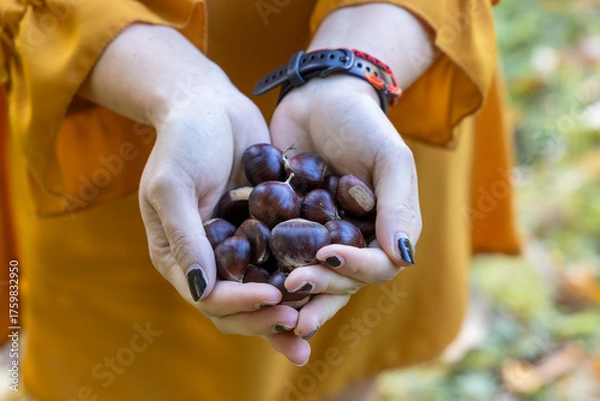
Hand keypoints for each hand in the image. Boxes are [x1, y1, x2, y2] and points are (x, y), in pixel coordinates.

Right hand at [138, 72, 310, 364]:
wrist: (210, 103)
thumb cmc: (183, 140)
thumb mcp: (173, 185)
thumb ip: (185, 237)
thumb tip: (201, 291)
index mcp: (179, 256)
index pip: (209, 296)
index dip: (240, 303)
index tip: (274, 297)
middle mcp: (208, 260)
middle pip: (237, 305)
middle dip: (266, 318)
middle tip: (300, 324)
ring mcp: (238, 247)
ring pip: (263, 290)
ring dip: (286, 309)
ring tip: (314, 323)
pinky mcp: (264, 230)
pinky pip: (282, 260)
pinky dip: (299, 275)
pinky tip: (326, 283)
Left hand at [269, 75, 421, 339]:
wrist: (319, 97)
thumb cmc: (362, 124)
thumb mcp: (389, 158)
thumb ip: (398, 207)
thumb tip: (403, 258)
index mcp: (383, 232)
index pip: (376, 267)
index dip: (354, 269)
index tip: (326, 254)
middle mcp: (352, 242)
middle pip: (340, 282)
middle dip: (318, 289)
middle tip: (290, 288)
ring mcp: (318, 238)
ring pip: (310, 277)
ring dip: (293, 294)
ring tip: (270, 302)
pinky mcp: (287, 230)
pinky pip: (278, 256)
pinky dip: (266, 270)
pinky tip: (246, 279)